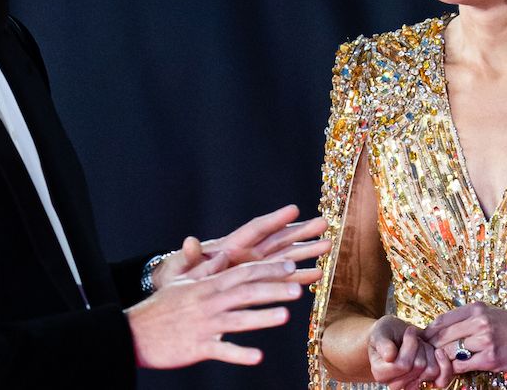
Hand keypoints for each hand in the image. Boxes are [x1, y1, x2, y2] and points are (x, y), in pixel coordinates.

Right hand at [127, 259, 321, 368]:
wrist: (133, 333)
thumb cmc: (160, 307)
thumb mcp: (182, 283)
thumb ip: (206, 268)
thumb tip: (225, 254)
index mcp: (206, 285)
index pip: (242, 273)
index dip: (266, 269)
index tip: (289, 265)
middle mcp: (208, 302)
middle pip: (245, 292)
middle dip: (272, 289)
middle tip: (297, 287)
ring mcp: (203, 325)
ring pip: (237, 319)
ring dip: (261, 317)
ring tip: (285, 316)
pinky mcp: (197, 347)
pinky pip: (220, 350)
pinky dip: (239, 353)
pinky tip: (258, 356)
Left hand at [152, 204, 330, 287]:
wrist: (179, 298)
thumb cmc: (178, 278)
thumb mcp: (181, 269)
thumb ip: (189, 257)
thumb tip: (188, 242)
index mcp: (231, 247)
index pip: (256, 229)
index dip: (274, 220)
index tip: (294, 209)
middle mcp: (247, 254)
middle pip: (278, 239)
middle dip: (301, 231)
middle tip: (325, 223)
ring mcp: (255, 268)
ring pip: (286, 257)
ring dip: (306, 252)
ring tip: (328, 245)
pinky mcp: (258, 284)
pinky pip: (283, 279)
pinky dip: (299, 277)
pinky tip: (317, 274)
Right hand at [369, 315, 452, 389]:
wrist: (394, 336)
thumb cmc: (385, 333)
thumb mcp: (380, 332)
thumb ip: (382, 343)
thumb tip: (388, 356)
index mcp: (380, 373)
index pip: (402, 365)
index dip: (409, 345)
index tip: (409, 331)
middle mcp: (395, 384)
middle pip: (418, 366)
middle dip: (418, 346)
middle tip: (412, 338)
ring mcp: (412, 385)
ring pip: (430, 370)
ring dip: (428, 352)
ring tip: (419, 344)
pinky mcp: (426, 383)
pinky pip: (442, 380)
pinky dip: (443, 364)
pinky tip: (436, 352)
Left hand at [423, 302, 506, 375]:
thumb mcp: (490, 314)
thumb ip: (468, 318)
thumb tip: (441, 326)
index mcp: (476, 309)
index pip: (442, 320)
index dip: (429, 331)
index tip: (424, 339)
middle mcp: (479, 322)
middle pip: (443, 336)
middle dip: (432, 347)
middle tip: (426, 354)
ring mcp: (485, 340)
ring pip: (451, 351)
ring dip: (443, 359)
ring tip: (437, 363)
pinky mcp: (491, 358)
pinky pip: (463, 365)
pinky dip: (455, 368)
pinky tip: (453, 368)